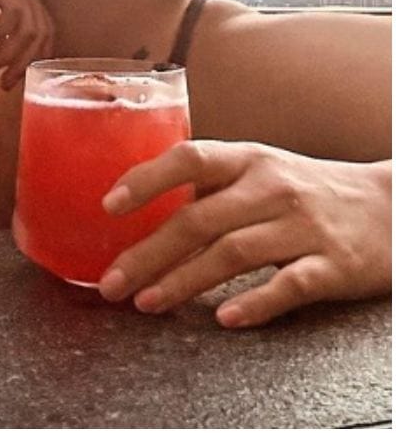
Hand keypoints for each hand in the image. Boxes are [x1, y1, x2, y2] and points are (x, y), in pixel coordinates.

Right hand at [0, 0, 53, 88]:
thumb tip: (10, 69)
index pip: (44, 32)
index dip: (32, 61)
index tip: (9, 82)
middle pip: (43, 31)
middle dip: (24, 63)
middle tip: (4, 82)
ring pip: (31, 26)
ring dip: (9, 53)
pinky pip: (14, 11)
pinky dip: (2, 34)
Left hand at [98, 141, 390, 327]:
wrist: (389, 208)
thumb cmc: (307, 191)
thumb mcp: (260, 172)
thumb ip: (210, 187)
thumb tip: (145, 212)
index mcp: (247, 159)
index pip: (189, 159)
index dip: (146, 179)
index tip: (109, 205)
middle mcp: (271, 186)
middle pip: (199, 218)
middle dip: (148, 253)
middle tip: (112, 283)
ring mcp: (302, 225)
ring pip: (233, 253)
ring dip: (183, 281)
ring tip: (147, 303)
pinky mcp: (332, 264)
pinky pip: (288, 285)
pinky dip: (255, 302)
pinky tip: (224, 318)